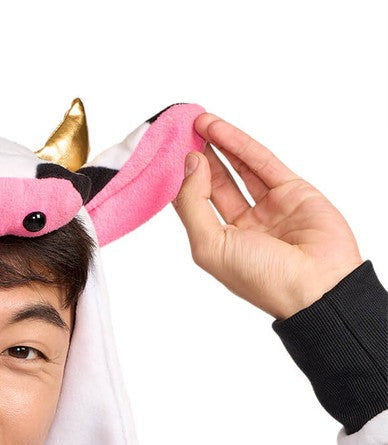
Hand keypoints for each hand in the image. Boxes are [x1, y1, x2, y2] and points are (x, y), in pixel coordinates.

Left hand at [170, 114, 363, 320]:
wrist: (316, 284)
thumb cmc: (261, 278)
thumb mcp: (210, 245)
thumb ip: (193, 204)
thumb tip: (189, 165)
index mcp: (221, 246)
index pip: (196, 207)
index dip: (182, 182)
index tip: (166, 158)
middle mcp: (244, 227)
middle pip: (216, 185)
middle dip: (199, 160)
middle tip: (181, 134)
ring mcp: (269, 208)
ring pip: (239, 170)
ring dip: (218, 146)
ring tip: (197, 124)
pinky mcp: (292, 191)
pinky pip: (262, 162)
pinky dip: (240, 144)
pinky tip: (219, 129)